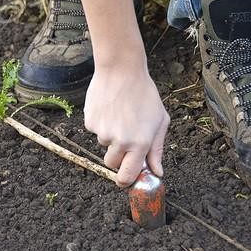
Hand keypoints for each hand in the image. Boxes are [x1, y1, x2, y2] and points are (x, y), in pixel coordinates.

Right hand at [84, 63, 169, 187]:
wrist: (121, 70)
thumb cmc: (144, 93)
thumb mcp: (160, 120)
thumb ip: (157, 149)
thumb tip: (157, 172)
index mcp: (140, 143)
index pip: (127, 176)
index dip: (125, 181)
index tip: (125, 179)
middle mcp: (120, 141)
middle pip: (112, 163)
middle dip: (118, 156)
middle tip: (125, 137)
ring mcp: (103, 132)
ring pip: (104, 144)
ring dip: (110, 136)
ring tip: (119, 114)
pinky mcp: (90, 122)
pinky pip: (95, 130)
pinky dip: (101, 123)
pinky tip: (109, 107)